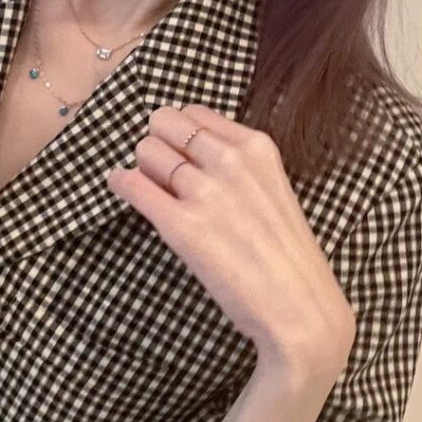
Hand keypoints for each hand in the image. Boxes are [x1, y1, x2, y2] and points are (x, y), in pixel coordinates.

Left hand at [106, 104, 356, 378]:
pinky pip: (132, 184)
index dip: (179, 131)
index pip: (193, 112)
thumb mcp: (271, 187)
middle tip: (161, 171)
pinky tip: (123, 188)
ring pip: (145, 150)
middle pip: (164, 123)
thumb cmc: (284, 254)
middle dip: (158, 143)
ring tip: (152, 188)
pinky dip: (121, 183)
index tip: (180, 152)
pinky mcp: (182, 226)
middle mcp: (230, 160)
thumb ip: (236, 162)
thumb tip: (186, 148)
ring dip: (142, 167)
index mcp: (256, 147)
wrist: (301, 309)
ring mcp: (206, 192)